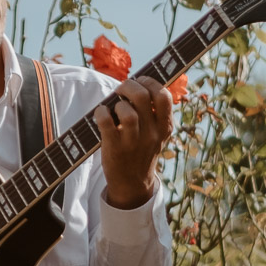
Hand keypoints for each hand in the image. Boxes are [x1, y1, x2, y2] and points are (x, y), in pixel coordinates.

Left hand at [97, 77, 173, 208]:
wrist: (132, 183)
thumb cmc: (140, 150)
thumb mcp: (156, 133)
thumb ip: (153, 112)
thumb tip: (139, 83)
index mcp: (164, 127)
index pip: (163, 95)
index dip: (150, 82)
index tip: (140, 82)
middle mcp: (152, 134)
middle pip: (142, 96)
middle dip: (129, 86)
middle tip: (121, 90)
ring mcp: (133, 142)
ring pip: (127, 111)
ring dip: (117, 103)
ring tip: (114, 107)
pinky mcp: (115, 149)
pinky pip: (106, 122)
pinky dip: (101, 113)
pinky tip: (101, 114)